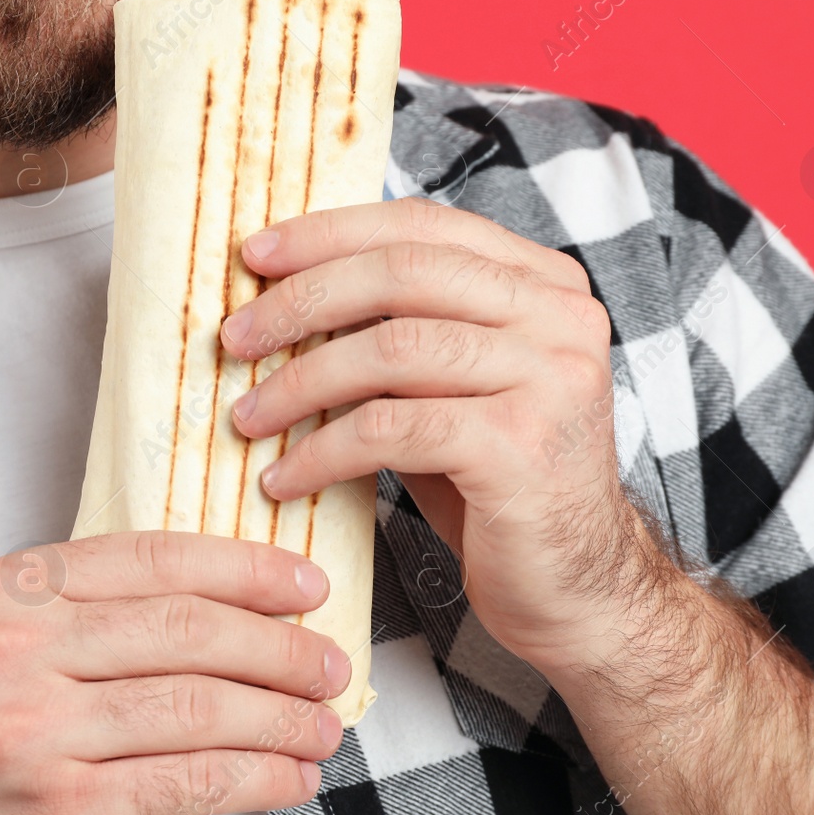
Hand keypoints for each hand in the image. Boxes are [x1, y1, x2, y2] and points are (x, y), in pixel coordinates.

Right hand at [0, 532, 348, 814]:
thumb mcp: (12, 648)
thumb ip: (99, 613)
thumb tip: (239, 606)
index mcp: (10, 594)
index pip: (151, 560)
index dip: (244, 568)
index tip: (305, 586)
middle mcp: (15, 652)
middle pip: (185, 631)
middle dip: (278, 648)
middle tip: (328, 666)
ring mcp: (35, 731)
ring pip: (197, 707)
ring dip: (280, 719)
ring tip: (321, 727)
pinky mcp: (63, 808)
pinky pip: (189, 781)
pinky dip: (257, 779)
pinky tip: (289, 778)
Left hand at [221, 196, 659, 672]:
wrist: (577, 589)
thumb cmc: (497, 486)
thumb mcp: (452, 388)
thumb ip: (401, 330)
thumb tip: (288, 291)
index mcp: (545, 285)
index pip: (422, 225)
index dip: (328, 234)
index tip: (254, 257)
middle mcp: (560, 318)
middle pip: (402, 272)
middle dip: (302, 301)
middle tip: (236, 338)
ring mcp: (548, 379)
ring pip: (390, 349)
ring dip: (300, 384)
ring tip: (248, 418)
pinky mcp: (520, 447)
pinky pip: (391, 430)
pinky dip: (322, 451)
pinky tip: (285, 477)